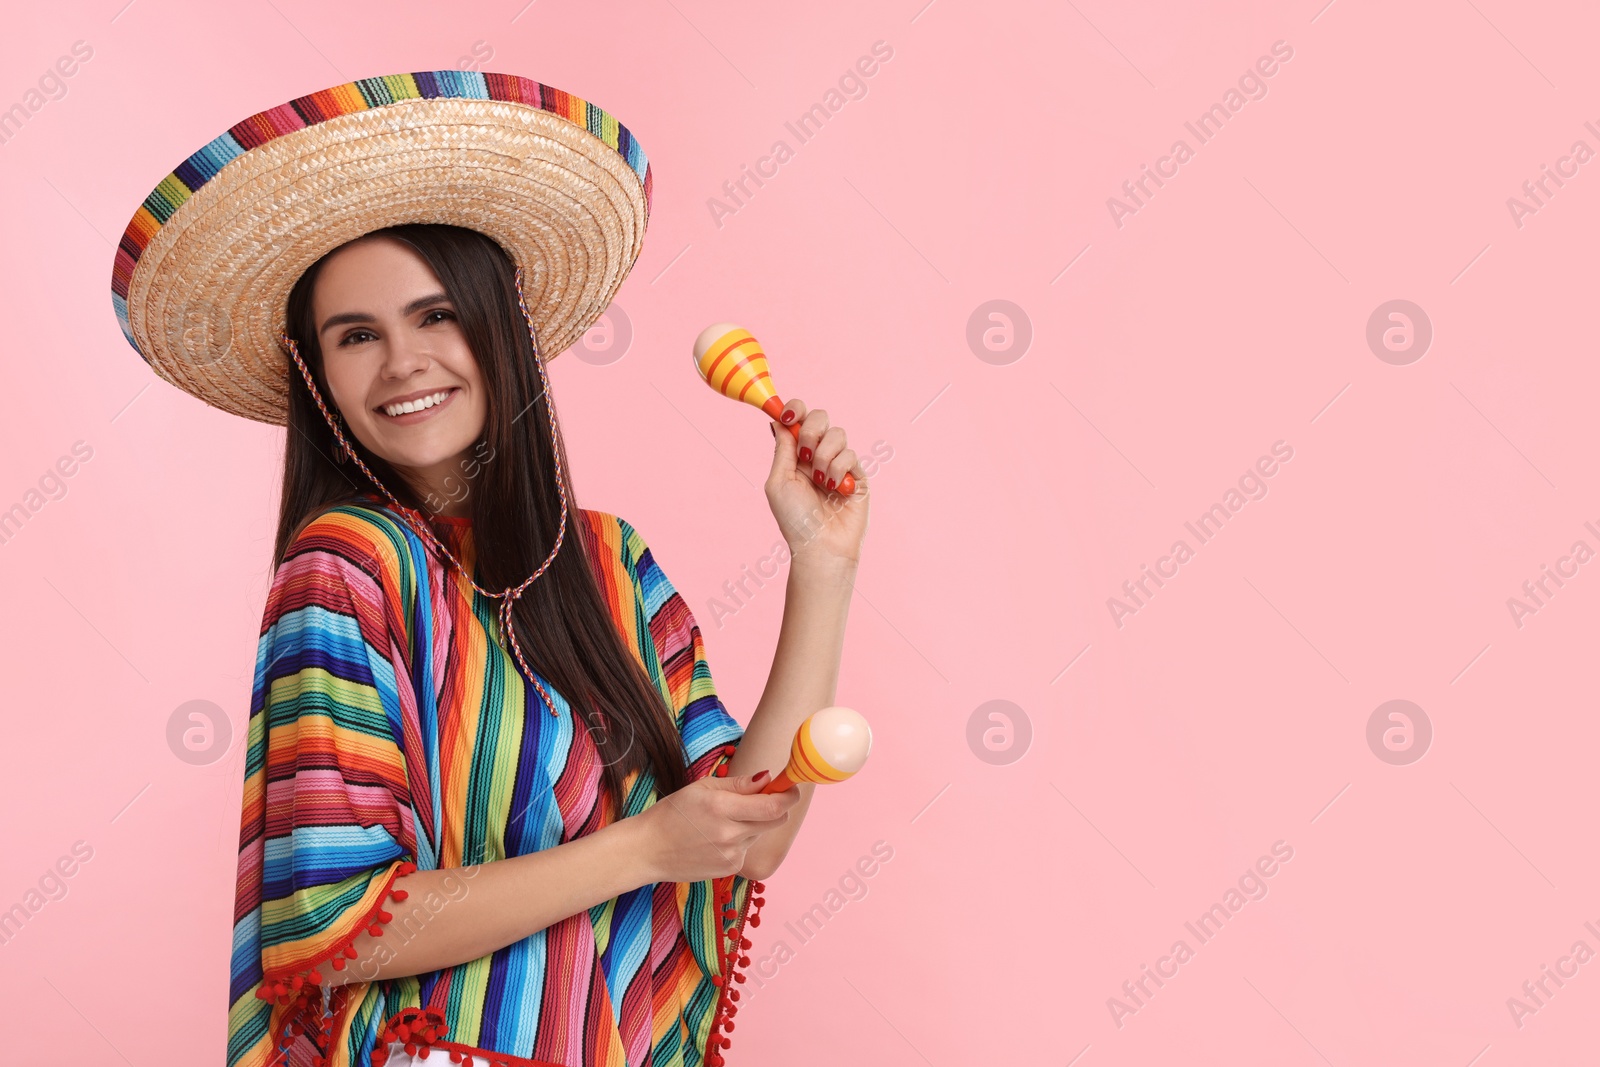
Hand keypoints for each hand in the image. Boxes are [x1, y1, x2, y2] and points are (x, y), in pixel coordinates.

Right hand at [633, 770, 801, 882]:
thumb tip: (768, 777)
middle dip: (775, 807)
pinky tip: (716, 838)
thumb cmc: (672, 813)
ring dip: (753, 824)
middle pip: (775, 821)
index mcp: (722, 808)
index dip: (788, 795)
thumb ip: (739, 784)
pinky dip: (740, 840)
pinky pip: (747, 849)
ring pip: (760, 834)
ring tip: (724, 820)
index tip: (791, 787)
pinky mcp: (729, 869)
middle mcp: (730, 834)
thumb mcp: (702, 788)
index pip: (773, 806)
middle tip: (761, 798)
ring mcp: (731, 855)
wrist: (648, 850)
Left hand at [766, 399, 869, 562]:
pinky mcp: (857, 475)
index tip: (788, 415)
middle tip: (805, 454)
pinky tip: (834, 489)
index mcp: (795, 454)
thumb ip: (783, 448)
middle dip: (811, 431)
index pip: (798, 418)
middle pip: (820, 416)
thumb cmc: (795, 520)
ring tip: (820, 481)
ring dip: (824, 456)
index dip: (794, 408)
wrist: (820, 546)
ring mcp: (839, 464)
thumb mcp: (779, 481)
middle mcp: (817, 455)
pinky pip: (850, 454)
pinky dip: (838, 470)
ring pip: (837, 434)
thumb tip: (779, 418)